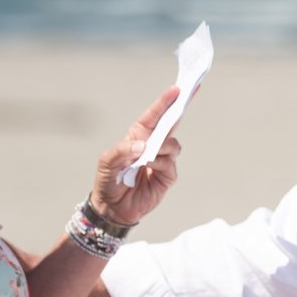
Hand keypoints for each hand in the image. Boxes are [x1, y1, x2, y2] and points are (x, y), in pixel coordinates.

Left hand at [90, 86, 182, 225]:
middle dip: (180, 108)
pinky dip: (160, 163)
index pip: (155, 115)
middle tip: (189, 92)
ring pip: (172, 145)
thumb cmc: (108, 180)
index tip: (177, 89)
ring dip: (162, 147)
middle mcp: (152, 145)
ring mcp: (161, 160)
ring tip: (147, 156)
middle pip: (171, 123)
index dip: (165, 101)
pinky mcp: (167, 176)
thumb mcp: (107, 162)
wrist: (113, 207)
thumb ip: (123, 150)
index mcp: (138, 136)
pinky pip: (169, 163)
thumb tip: (143, 146)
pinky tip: (149, 167)